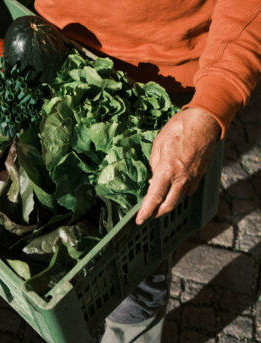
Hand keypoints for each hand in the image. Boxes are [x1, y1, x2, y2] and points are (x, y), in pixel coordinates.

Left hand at [136, 107, 220, 224]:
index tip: (139, 220)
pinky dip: (179, 194)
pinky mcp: (200, 174)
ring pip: (180, 199)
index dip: (146, 211)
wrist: (204, 122)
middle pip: (169, 205)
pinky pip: (188, 190)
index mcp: (167, 170)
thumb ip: (153, 164)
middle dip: (157, 213)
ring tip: (159, 204)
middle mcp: (181, 178)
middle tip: (148, 215)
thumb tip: (152, 178)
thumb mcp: (158, 144)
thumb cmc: (179, 129)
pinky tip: (173, 191)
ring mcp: (193, 177)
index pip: (154, 198)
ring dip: (169, 204)